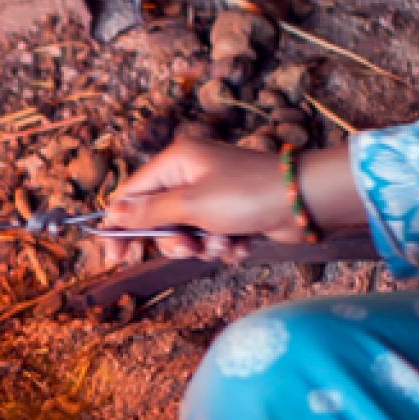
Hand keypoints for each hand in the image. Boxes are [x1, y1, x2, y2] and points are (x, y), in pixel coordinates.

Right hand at [104, 139, 360, 260]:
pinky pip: (212, 238)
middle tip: (188, 248)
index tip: (115, 257)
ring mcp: (212, 195)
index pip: (131, 194)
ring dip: (203, 246)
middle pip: (159, 218)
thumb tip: (113, 215)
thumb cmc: (246, 194)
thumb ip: (149, 212)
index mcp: (176, 162)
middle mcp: (191, 175)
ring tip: (223, 243)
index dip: (120, 226)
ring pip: (187, 233)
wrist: (305, 202)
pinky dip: (224, 246)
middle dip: (174, 240)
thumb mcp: (191, 204)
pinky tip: (242, 244)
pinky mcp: (232, 215)